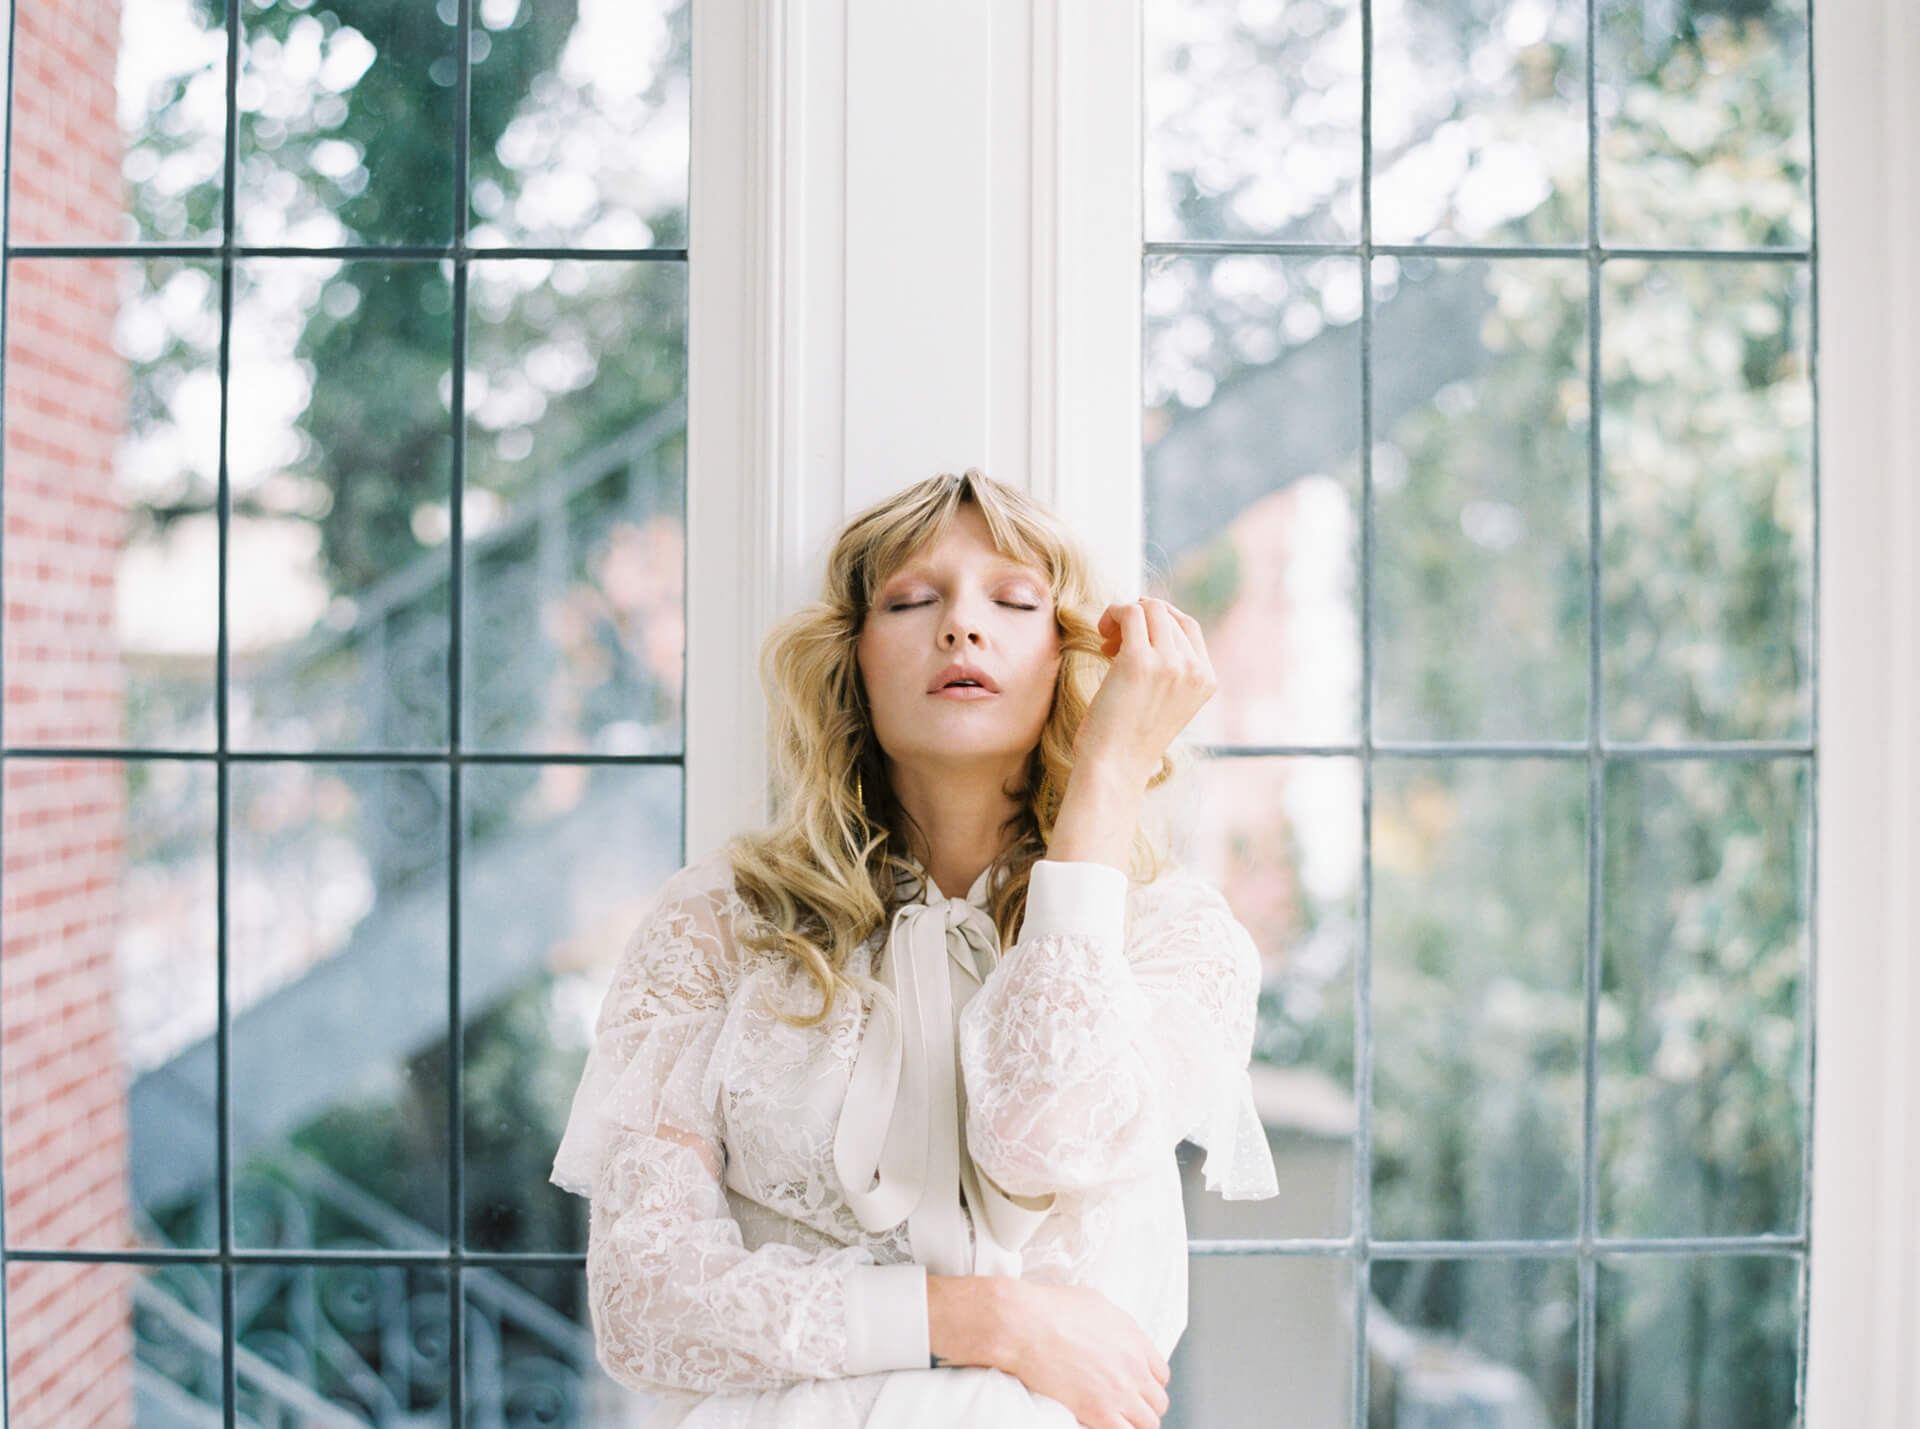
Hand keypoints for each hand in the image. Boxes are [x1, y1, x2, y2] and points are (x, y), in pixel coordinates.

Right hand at [994, 1280, 1171, 1428]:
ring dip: (1135, 1424)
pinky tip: (1103, 1425)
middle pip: (1158, 1401)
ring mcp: (1119, 1391)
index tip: (1137, 1389)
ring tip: (1118, 1421)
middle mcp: (1134, 1366)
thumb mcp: (1094, 1303)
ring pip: (1148, 1424)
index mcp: (1134, 1338)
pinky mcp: (1099, 1411)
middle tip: (1128, 1409)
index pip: (1161, 1374)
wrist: (1025, 1324)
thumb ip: (1113, 1324)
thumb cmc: (1050, 1308)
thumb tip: (1111, 1332)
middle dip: (1145, 1407)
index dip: (1148, 1384)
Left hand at [1073, 596, 1216, 782]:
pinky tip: (1101, 633)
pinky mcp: (1138, 660)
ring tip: (1106, 639)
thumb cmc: (1130, 738)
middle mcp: (1193, 669)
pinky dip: (1113, 613)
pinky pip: (1130, 613)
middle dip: (1138, 618)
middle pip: (1167, 614)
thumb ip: (1170, 668)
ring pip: (1149, 608)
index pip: (1188, 627)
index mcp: (1205, 680)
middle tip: (1113, 641)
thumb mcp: (1167, 701)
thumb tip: (1146, 621)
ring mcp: (1169, 663)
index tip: (1134, 637)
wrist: (1115, 767)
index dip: (1159, 621)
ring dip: (1123, 614)